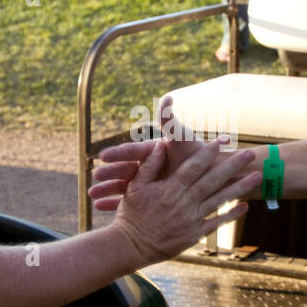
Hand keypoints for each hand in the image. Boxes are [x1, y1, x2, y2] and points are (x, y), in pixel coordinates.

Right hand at [90, 96, 211, 211]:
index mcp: (155, 153)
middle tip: (94, 175)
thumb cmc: (201, 157)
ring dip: (108, 190)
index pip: (134, 151)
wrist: (215, 182)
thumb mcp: (184, 140)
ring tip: (92, 195)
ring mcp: (150, 184)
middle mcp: (151, 167)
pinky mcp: (151, 200)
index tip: (103, 155)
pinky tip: (100, 207)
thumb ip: (171, 123)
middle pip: (127, 169)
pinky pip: (131, 202)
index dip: (119, 153)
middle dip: (110, 173)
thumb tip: (167, 99)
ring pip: (125, 186)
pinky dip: (115, 203)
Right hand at [110, 137, 258, 264]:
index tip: (223, 140)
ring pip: (219, 200)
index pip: (194, 166)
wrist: (131, 246)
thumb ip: (149, 166)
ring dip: (240, 187)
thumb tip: (160, 145)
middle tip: (251, 153)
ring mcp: (191, 219)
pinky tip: (245, 206)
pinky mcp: (194, 234)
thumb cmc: (132, 214)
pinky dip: (231, 214)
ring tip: (257, 176)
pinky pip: (217, 222)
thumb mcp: (135, 187)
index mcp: (170, 188)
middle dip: (233, 165)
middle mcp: (184, 202)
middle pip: (213, 180)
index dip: (209, 151)